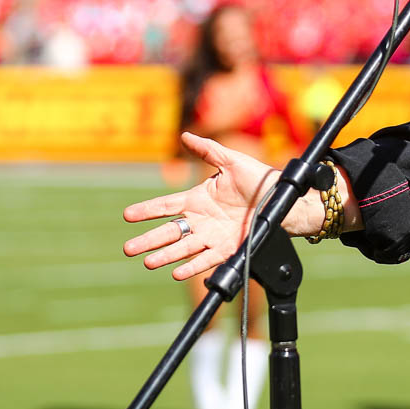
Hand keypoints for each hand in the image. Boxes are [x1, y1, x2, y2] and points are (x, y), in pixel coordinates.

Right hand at [123, 132, 289, 280]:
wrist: (282, 200)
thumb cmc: (258, 179)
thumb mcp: (232, 161)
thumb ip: (208, 150)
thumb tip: (185, 136)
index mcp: (197, 199)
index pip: (166, 205)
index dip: (147, 210)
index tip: (127, 215)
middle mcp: (200, 220)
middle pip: (169, 232)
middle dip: (148, 240)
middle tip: (128, 248)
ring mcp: (212, 236)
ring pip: (183, 248)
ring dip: (165, 255)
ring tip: (148, 262)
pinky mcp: (227, 249)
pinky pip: (206, 259)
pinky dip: (192, 267)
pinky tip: (177, 273)